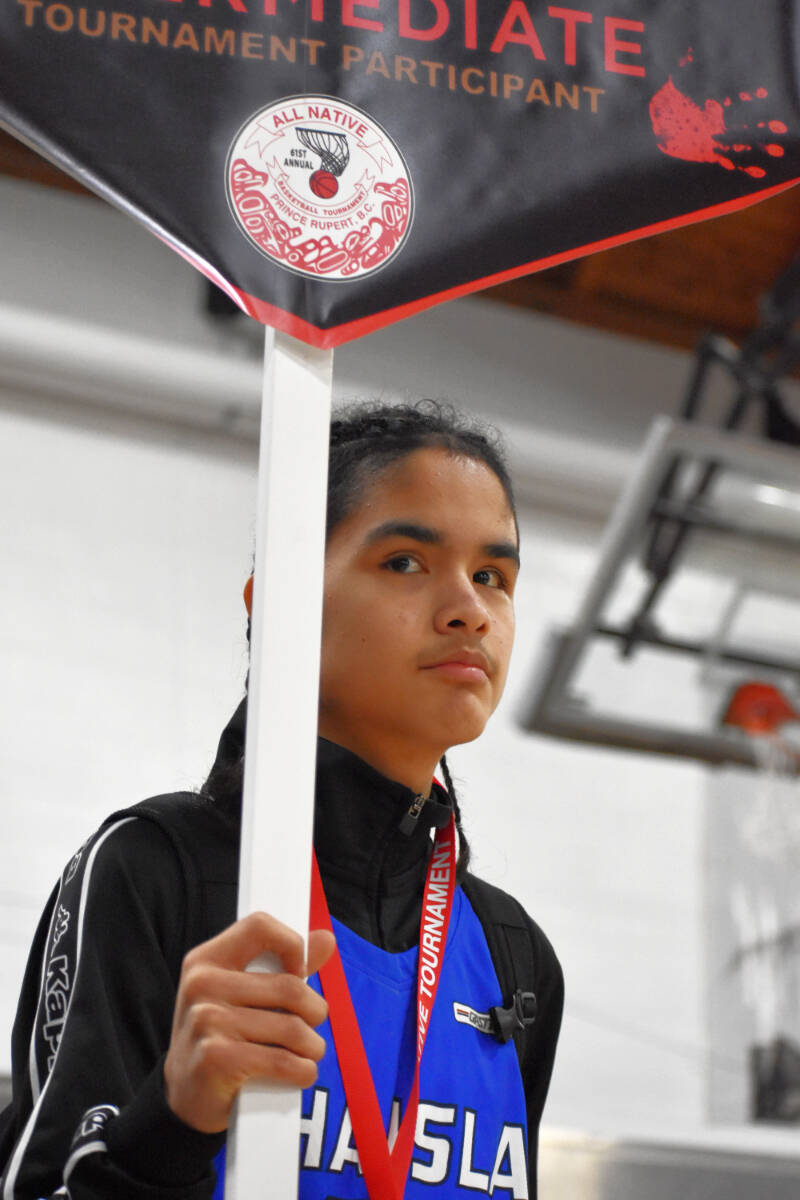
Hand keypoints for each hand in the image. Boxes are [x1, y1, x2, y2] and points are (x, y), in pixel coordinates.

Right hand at [163, 914, 335, 1132]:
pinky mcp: (216, 1058)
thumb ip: (284, 967)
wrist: (184, 1097)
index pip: (259, 926)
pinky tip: (300, 1073)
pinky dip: (302, 1071)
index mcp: (207, 959)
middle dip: (315, 1011)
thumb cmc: (220, 1037)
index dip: (292, 944)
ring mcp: (206, 1021)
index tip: (300, 972)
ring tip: (309, 1052)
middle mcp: (202, 984)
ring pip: (292, 1028)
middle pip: (289, 987)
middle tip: (313, 1024)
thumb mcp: (241, 995)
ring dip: (312, 1046)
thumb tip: (325, 939)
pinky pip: (282, 1061)